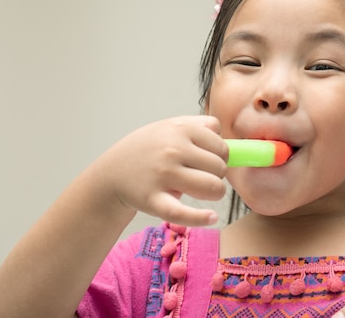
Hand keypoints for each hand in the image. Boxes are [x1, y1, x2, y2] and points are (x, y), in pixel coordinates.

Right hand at [90, 115, 227, 225]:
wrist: (112, 172)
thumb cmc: (149, 150)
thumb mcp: (171, 127)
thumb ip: (202, 126)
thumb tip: (232, 142)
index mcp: (180, 129)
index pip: (222, 147)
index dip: (222, 157)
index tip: (210, 161)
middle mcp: (172, 150)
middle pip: (220, 167)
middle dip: (216, 175)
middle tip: (200, 176)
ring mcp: (163, 175)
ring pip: (212, 188)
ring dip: (213, 193)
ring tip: (201, 191)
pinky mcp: (154, 201)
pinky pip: (183, 213)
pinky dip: (201, 218)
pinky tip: (212, 217)